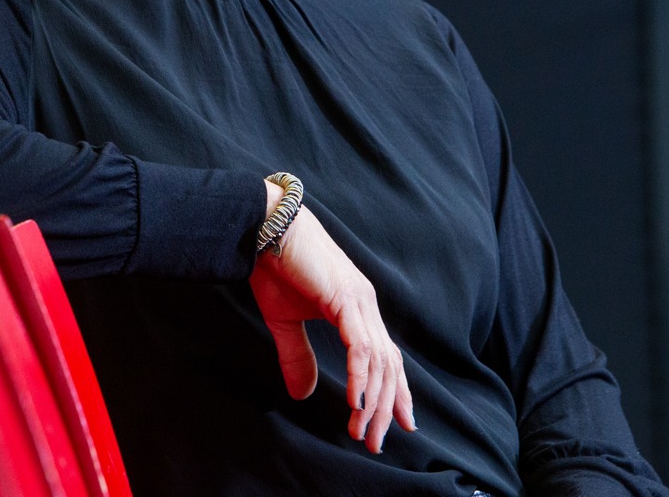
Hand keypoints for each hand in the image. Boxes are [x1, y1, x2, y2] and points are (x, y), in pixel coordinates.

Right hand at [249, 181, 416, 452]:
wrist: (265, 227)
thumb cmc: (275, 266)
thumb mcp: (286, 322)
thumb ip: (297, 356)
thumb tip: (302, 394)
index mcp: (357, 308)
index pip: (386, 356)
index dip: (397, 391)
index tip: (403, 422)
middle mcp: (366, 305)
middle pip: (389, 365)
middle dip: (387, 407)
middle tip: (377, 441)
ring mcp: (359, 301)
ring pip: (379, 361)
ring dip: (374, 401)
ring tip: (364, 431)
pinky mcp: (345, 299)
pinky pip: (360, 347)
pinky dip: (361, 378)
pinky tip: (357, 403)